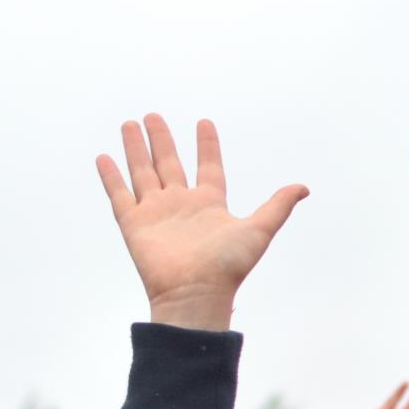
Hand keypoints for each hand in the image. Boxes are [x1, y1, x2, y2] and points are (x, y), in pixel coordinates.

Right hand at [95, 115, 307, 330]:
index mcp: (210, 204)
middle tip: (153, 115)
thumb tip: (303, 187)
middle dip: (162, 140)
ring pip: (143, 173)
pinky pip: (120, 195)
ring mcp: (157, 214)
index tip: (204, 122)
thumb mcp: (259, 229)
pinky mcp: (135, 224)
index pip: (209, 166)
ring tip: (129, 124)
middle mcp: (182, 205)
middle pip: (169, 163)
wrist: (197, 292)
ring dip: (136, 149)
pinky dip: (111, 176)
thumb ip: (278, 205)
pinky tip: (104, 157)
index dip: (207, 146)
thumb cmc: (229, 266)